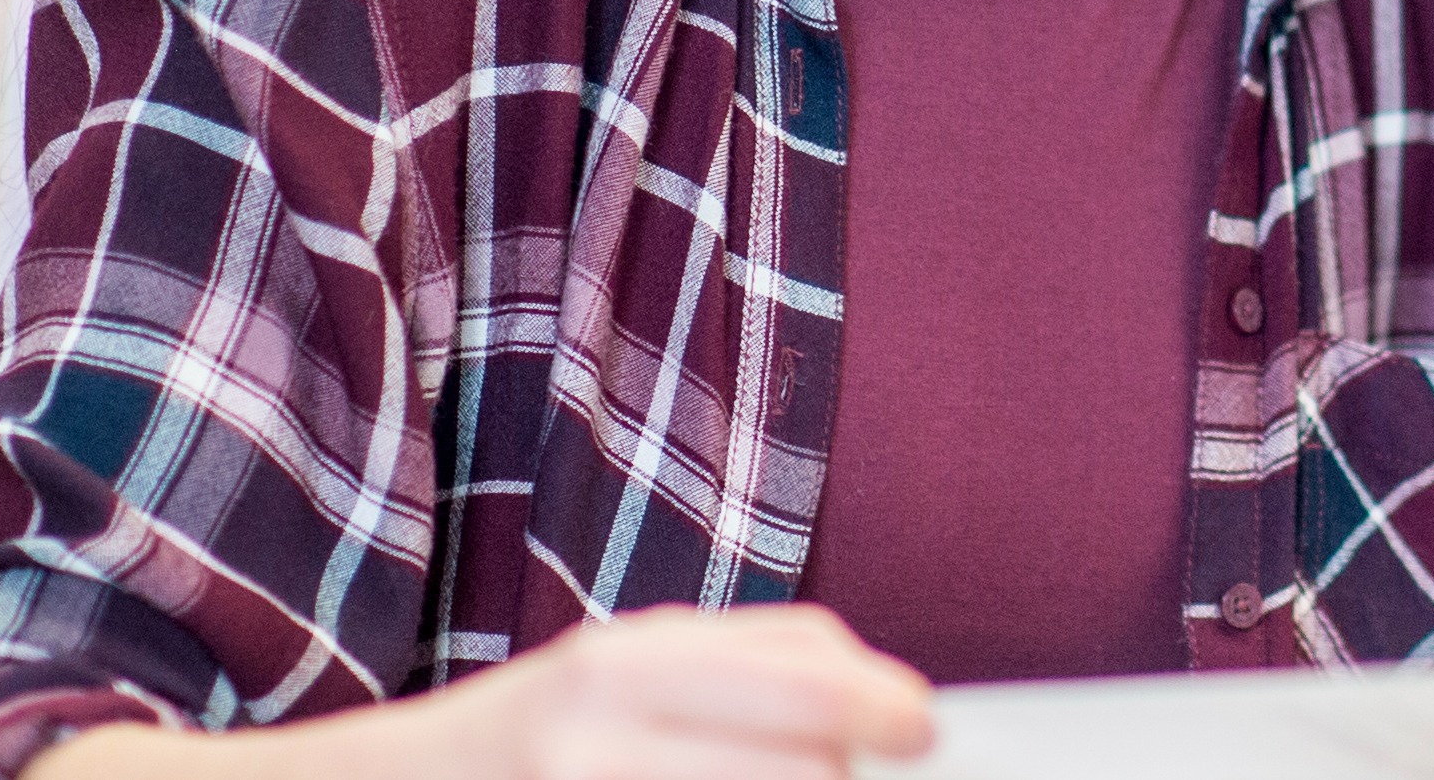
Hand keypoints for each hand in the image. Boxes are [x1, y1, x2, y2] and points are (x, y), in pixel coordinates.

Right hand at [24, 605, 938, 779]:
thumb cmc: (514, 744)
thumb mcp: (625, 669)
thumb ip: (763, 665)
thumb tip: (899, 701)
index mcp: (619, 668)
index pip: (814, 687)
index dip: (893, 716)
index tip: (919, 731)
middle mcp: (591, 747)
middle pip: (805, 774)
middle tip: (815, 775)